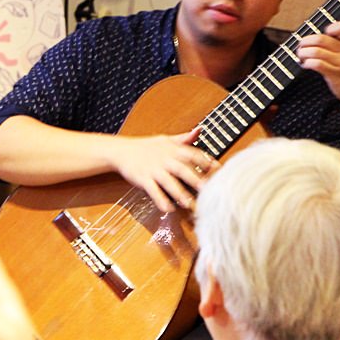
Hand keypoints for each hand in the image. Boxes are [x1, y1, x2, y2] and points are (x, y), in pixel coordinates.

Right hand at [103, 129, 217, 212]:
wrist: (121, 151)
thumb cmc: (145, 147)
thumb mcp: (165, 139)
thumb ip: (184, 138)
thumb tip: (199, 130)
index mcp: (172, 149)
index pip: (193, 154)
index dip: (206, 161)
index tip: (218, 170)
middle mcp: (164, 159)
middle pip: (183, 169)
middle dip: (196, 180)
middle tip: (209, 191)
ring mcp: (153, 170)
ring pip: (169, 182)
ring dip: (180, 194)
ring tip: (190, 204)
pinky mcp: (143, 179)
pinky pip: (153, 191)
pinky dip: (161, 200)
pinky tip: (169, 209)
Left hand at [296, 22, 339, 108]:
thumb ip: (337, 45)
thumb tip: (312, 39)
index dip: (328, 27)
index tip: (318, 35)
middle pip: (321, 39)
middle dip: (305, 42)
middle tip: (300, 47)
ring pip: (316, 51)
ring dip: (303, 53)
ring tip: (301, 57)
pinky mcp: (335, 75)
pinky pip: (317, 64)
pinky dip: (307, 63)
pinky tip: (306, 65)